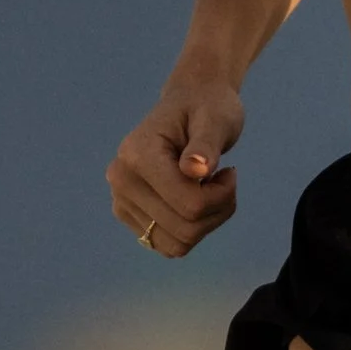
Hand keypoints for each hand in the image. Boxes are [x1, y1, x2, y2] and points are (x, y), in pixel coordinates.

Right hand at [106, 77, 243, 258]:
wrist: (189, 104)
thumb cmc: (206, 109)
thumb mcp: (216, 120)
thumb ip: (206, 144)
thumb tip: (195, 169)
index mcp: (137, 155)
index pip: (189, 204)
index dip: (221, 196)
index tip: (229, 172)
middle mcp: (121, 181)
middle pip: (184, 229)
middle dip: (216, 210)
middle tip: (225, 180)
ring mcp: (121, 201)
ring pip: (176, 244)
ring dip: (206, 223)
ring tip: (211, 189)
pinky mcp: (128, 215)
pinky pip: (167, 245)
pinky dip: (191, 230)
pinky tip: (196, 200)